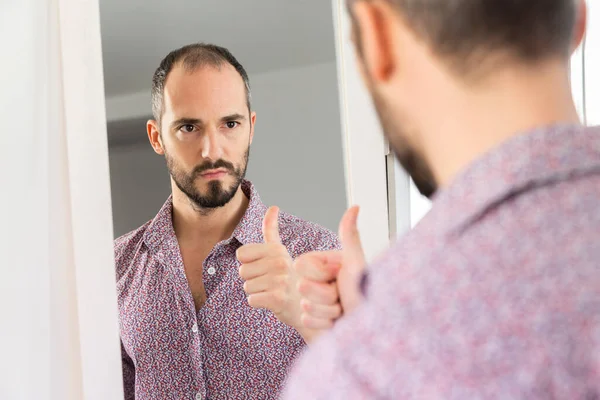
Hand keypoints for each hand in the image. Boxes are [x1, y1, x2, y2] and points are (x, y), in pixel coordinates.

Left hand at [237, 206, 311, 339]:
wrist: (308, 306)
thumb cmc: (289, 278)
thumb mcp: (281, 252)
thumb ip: (272, 230)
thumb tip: (273, 207)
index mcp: (277, 249)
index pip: (241, 254)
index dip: (249, 263)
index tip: (265, 267)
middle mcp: (280, 262)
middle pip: (242, 271)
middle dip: (253, 279)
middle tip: (271, 282)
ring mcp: (280, 280)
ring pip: (246, 286)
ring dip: (257, 292)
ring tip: (273, 291)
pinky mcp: (278, 299)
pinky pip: (251, 300)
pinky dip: (259, 303)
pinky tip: (273, 302)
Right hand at [294, 206, 365, 333]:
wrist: (373, 328)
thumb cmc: (366, 294)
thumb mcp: (356, 264)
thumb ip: (349, 236)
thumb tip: (355, 206)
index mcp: (324, 265)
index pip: (301, 265)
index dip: (320, 275)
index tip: (339, 277)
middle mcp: (319, 281)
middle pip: (302, 287)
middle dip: (325, 296)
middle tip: (343, 297)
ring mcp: (316, 301)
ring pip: (304, 306)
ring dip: (327, 312)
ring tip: (343, 311)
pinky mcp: (315, 320)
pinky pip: (307, 322)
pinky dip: (324, 325)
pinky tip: (337, 323)